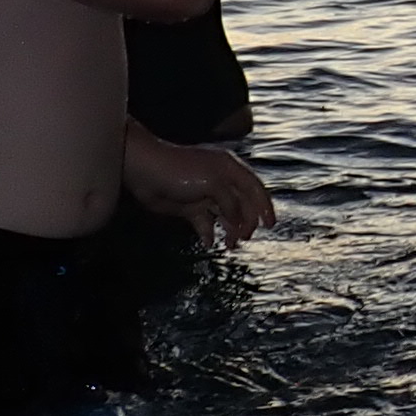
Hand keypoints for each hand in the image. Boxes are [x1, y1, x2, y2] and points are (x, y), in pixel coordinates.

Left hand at [125, 133, 275, 244]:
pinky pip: (206, 224)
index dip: (265, 206)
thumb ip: (231, 202)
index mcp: (229, 169)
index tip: (270, 225)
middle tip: (244, 238)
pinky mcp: (190, 207)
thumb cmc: (180, 170)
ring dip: (230, 231)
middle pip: (242, 205)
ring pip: (226, 216)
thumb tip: (238, 221)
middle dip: (246, 223)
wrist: (145, 171)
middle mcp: (220, 181)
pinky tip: (210, 243)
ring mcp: (205, 195)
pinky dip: (209, 234)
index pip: (254, 189)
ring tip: (230, 246)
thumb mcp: (213, 183)